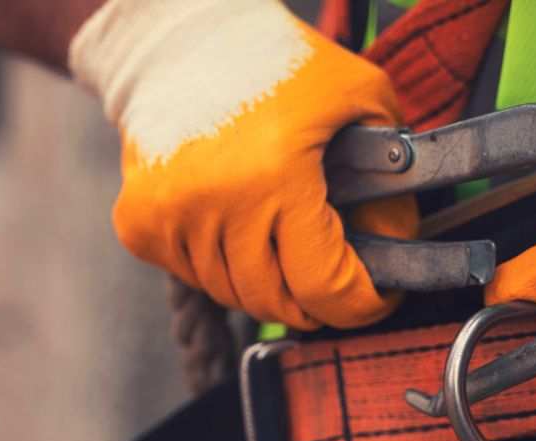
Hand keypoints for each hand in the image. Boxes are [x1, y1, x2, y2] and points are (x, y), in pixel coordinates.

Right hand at [69, 0, 417, 329]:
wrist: (180, 40)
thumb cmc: (278, 64)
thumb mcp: (361, 98)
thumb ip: (394, 180)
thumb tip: (396, 251)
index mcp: (277, 175)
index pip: (324, 286)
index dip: (360, 304)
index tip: (375, 297)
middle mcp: (217, 203)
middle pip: (277, 302)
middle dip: (314, 298)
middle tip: (330, 272)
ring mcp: (171, 217)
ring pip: (232, 295)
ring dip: (265, 280)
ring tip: (280, 239)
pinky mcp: (139, 223)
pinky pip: (192, 277)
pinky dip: (218, 265)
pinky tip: (233, 223)